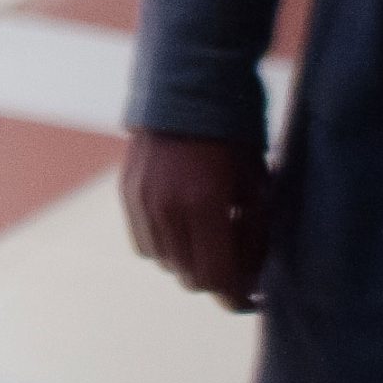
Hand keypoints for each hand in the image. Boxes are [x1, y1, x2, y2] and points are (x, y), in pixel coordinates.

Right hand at [120, 130, 270, 311]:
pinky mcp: (126, 191)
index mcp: (203, 205)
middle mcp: (166, 208)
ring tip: (210, 237)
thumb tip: (251, 279)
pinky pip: (144, 241)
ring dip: (189, 261)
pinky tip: (184, 224)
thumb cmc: (234, 132)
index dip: (238, 298)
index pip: (216, 279)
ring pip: (164, 262)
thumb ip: (253, 235)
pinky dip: (165, 244)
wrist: (188, 83)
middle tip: (238, 261)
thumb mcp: (256, 184)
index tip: (255, 298)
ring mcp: (141, 199)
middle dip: (217, 277)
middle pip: (189, 276)